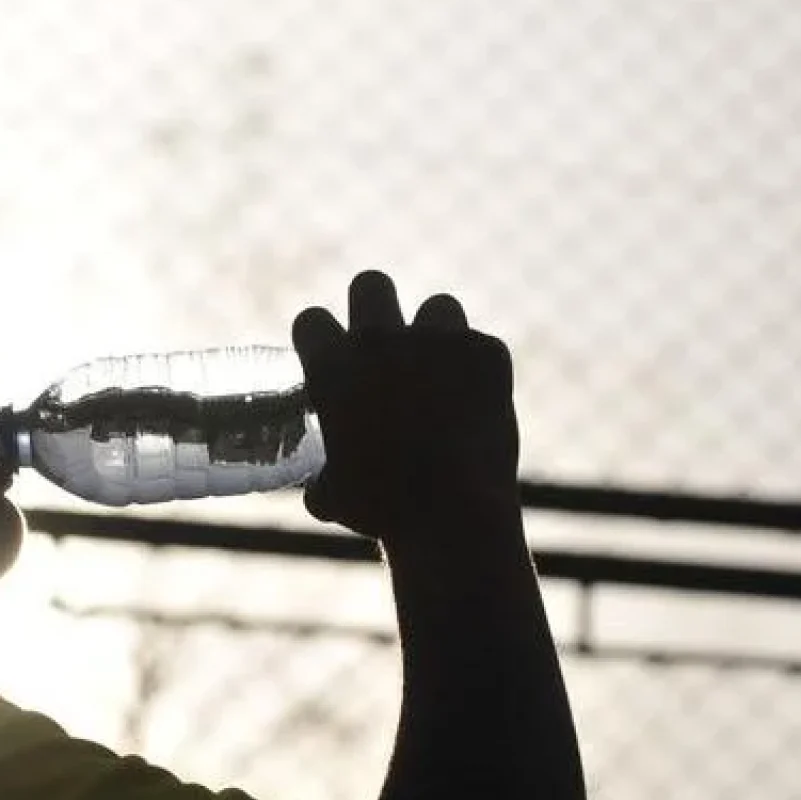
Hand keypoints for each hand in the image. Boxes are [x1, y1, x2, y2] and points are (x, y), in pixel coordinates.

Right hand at [292, 271, 519, 539]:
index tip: (331, 355)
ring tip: (442, 370)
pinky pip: (482, 345)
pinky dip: (481, 368)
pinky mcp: (488, 351)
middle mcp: (381, 340)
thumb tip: (318, 487)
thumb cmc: (383, 511)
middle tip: (386, 343)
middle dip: (375, 306)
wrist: (453, 516)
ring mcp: (438, 340)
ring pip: (438, 306)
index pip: (312, 319)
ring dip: (437, 332)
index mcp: (334, 366)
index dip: (321, 338)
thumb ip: (321, 477)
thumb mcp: (333, 498)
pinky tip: (482, 400)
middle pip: (370, 283)